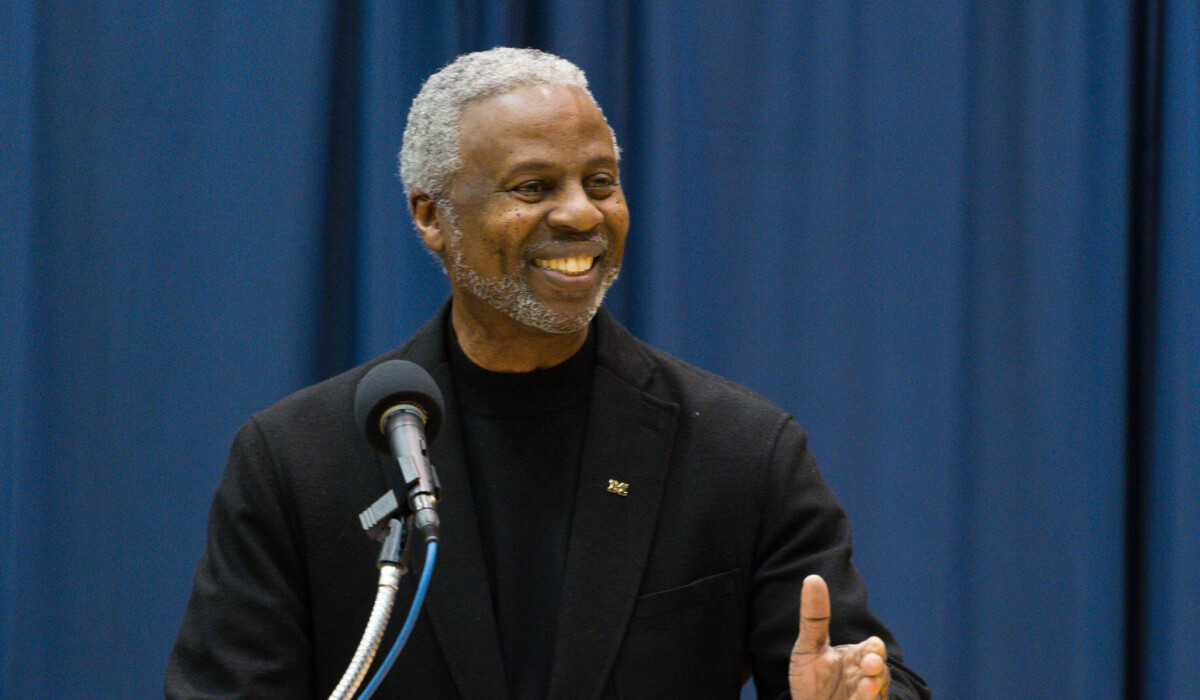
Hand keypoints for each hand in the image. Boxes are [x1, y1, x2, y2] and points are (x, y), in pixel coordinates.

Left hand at [788, 575, 889, 698]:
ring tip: (867, 686)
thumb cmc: (811, 677)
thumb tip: (813, 578)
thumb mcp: (808, 646)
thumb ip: (814, 617)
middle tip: (870, 663)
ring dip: (873, 689)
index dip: (874, 648)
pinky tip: (859, 699)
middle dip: (876, 668)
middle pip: (878, 671)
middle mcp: (863, 678)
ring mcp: (861, 697)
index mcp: (855, 657)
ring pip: (876, 693)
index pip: (871, 649)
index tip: (872, 647)